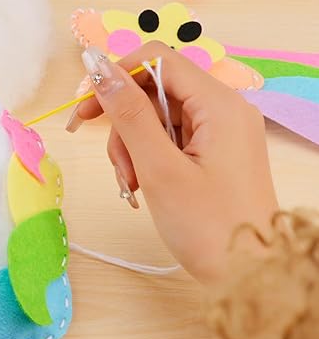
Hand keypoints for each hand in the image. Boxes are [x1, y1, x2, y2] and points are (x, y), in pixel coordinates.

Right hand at [67, 42, 277, 282]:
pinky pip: (170, 138)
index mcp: (219, 103)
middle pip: (155, 91)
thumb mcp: (159, 168)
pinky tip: (145, 185)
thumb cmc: (208, 227)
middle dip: (126, 125)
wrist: (252, 278)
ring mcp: (221, 130)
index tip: (87, 110)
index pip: (157, 60)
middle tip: (118, 166)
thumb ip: (128, 113)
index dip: (117, 76)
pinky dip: (149, 158)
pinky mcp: (215, 151)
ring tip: (134, 186)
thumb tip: (97, 66)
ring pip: (158, 117)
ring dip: (134, 147)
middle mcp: (224, 108)